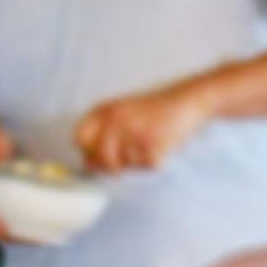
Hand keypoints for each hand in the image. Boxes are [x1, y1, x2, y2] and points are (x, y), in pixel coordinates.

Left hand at [74, 83, 211, 172]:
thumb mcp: (122, 113)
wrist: (187, 99)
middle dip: (112, 165)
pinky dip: (155, 161)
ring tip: (149, 144)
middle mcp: (115, 120)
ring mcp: (132, 132)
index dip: (87, 152)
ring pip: (123, 165)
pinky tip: (162, 145)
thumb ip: (102, 134)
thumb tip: (87, 165)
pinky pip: (145, 167)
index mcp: (104, 110)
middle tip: (130, 156)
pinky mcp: (152, 143)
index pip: (79, 138)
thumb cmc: (155, 110)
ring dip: (136, 162)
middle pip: (99, 159)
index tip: (97, 156)